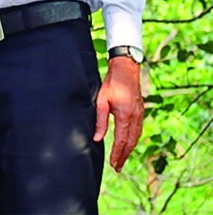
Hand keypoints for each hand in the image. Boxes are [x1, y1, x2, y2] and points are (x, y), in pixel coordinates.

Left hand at [94, 56, 143, 171]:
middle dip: (124, 156)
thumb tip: (97, 138)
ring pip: (136, 138)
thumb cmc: (111, 84)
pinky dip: (133, 140)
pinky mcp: (140, 112)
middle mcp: (135, 118)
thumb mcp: (101, 102)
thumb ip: (100, 121)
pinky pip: (138, 130)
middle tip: (117, 167)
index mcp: (125, 116)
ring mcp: (140, 115)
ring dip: (129, 150)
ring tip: (121, 159)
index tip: (113, 164)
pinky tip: (129, 144)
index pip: (121, 141)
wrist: (126, 70)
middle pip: (130, 143)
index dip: (117, 154)